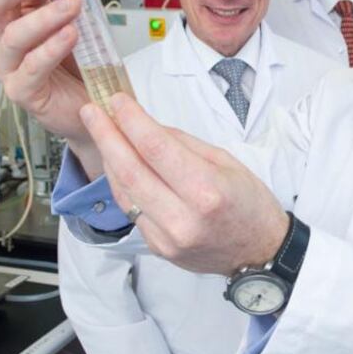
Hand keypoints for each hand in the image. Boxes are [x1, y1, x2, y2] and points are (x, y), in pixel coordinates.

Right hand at [0, 0, 102, 175]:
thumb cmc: (81, 67)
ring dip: (44, 16)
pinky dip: (51, 49)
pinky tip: (70, 36)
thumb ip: (72, 0)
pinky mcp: (22, 91)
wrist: (94, 107)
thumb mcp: (79, 25)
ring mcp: (11, 67)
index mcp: (17, 19)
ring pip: (14, 36)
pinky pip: (31, 67)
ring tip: (72, 5)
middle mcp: (8, 41)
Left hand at [81, 93, 288, 275]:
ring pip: (124, 191)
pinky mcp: (158, 248)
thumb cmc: (250, 204)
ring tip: (102, 134)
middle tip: (92, 112)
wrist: (260, 252)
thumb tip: (147, 126)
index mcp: (207, 191)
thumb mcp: (227, 162)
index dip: (132, 121)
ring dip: (109, 159)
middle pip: (131, 170)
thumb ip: (183, 145)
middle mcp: (183, 218)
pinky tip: (118, 165)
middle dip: (107, 136)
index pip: (156, 148)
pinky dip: (122, 184)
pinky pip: (131, 210)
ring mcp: (167, 237)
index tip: (117, 101)